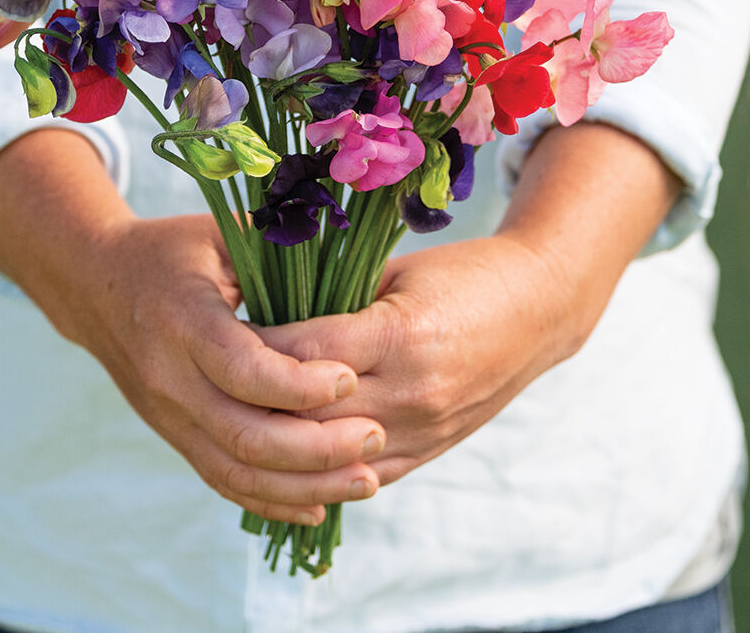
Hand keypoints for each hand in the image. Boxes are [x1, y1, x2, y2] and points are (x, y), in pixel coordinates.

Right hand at [0, 130, 385, 525]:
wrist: (95, 284)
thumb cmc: (174, 250)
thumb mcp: (222, 233)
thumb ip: (281, 246)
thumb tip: (353, 256)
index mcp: (183, 318)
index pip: (242, 369)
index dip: (300, 384)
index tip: (352, 378)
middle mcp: (169, 376)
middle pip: (244, 434)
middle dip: (317, 447)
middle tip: (376, 437)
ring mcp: (168, 415)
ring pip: (236, 471)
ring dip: (304, 485)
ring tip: (366, 481)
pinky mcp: (174, 436)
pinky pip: (223, 481)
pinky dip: (272, 500)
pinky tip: (320, 504)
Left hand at [255, 121, 681, 485]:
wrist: (540, 309)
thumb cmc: (465, 275)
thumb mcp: (398, 272)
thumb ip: (338, 299)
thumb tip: (268, 314)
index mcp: (401, 334)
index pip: (304, 354)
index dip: (255, 348)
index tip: (216, 332)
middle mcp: (412, 391)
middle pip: (308, 415)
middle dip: (254, 402)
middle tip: (209, 382)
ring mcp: (423, 429)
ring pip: (329, 456)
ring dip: (281, 444)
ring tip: (235, 420)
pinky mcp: (429, 450)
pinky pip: (361, 476)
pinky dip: (319, 470)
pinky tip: (281, 457)